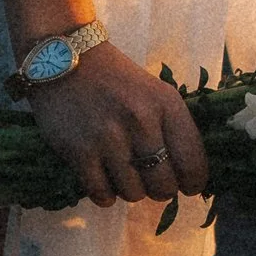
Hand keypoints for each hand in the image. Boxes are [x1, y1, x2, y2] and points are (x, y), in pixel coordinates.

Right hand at [25, 38, 208, 210]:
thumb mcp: (155, 91)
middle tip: (150, 180)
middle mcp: (141, 121)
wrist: (62, 60)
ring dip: (130, 190)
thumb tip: (189, 173)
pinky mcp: (80, 152)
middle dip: (159, 189)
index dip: (193, 182)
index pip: (192, 162)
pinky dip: (104, 194)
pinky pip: (102, 194)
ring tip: (123, 173)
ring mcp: (109, 138)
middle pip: (163, 185)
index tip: (187, 186)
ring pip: (133, 194)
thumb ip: (172, 128)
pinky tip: (103, 180)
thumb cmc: (115, 79)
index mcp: (166, 104)